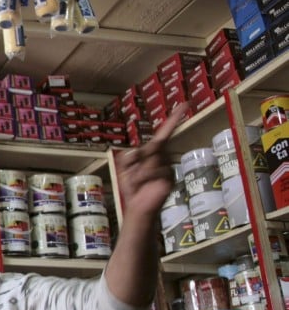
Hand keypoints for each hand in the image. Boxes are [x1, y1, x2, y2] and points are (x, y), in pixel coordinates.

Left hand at [114, 102, 187, 218]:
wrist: (137, 205)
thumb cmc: (132, 186)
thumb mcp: (125, 167)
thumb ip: (130, 155)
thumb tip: (141, 150)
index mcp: (153, 152)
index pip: (165, 133)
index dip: (174, 119)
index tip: (185, 104)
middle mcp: (163, 157)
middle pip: (152, 147)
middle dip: (138, 161)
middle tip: (134, 177)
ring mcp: (168, 167)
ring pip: (152, 160)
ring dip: (139, 172)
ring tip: (138, 183)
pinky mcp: (170, 177)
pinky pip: (154, 171)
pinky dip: (143, 178)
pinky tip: (144, 186)